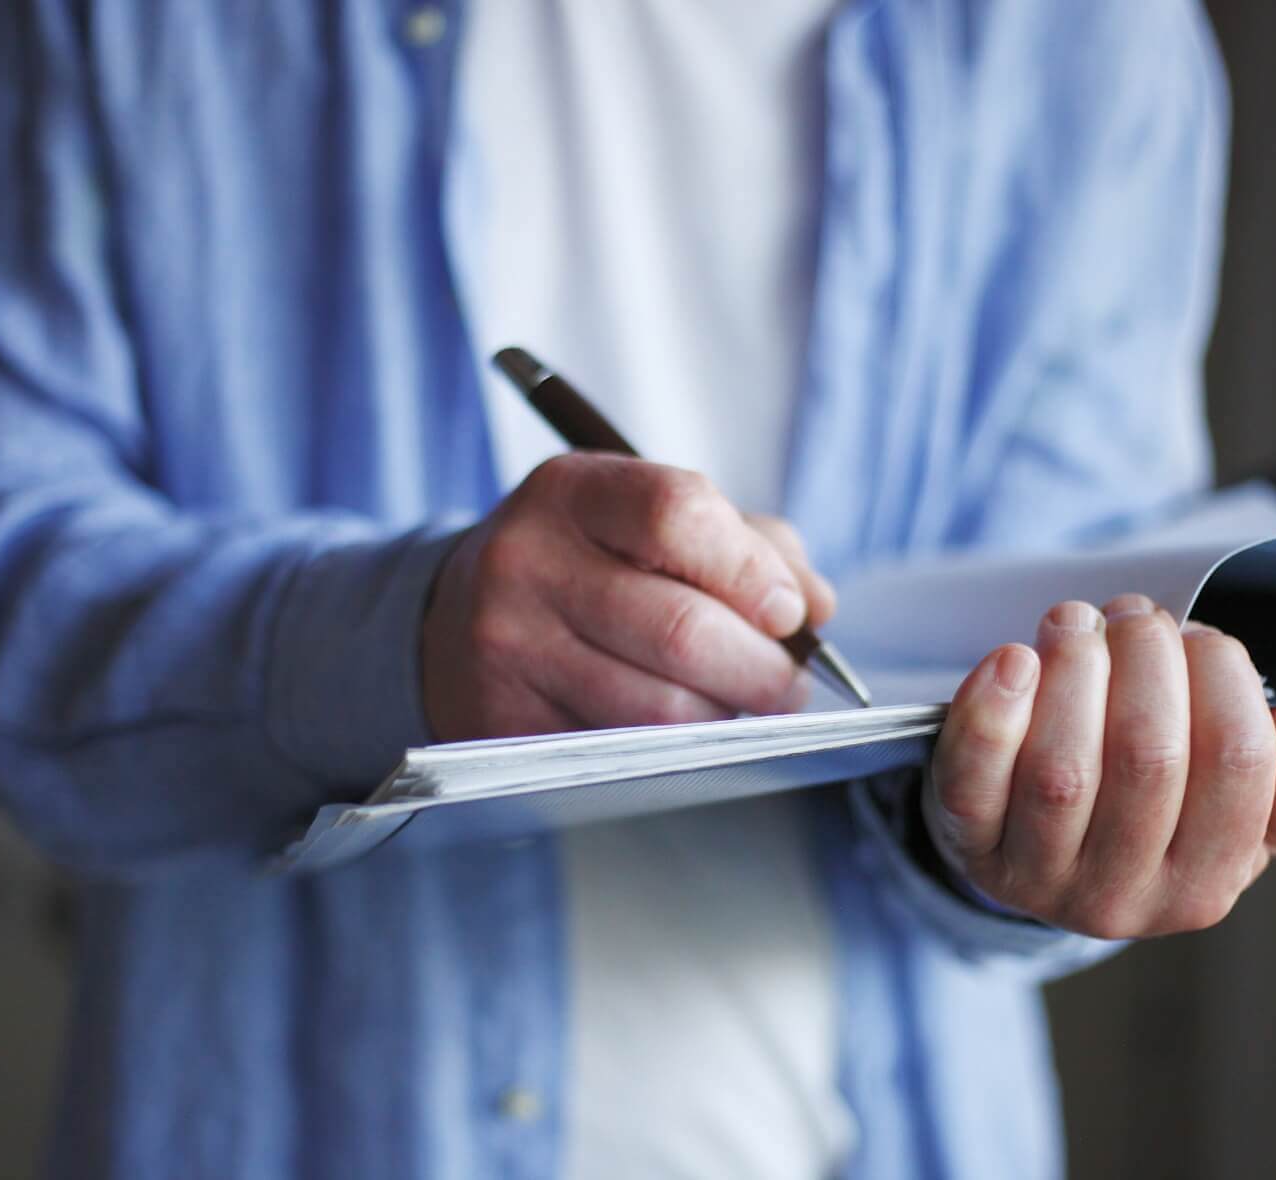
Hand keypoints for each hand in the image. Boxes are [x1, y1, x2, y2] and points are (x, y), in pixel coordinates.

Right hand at [421, 452, 835, 741]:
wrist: (460, 616)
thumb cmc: (587, 562)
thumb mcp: (651, 520)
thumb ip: (750, 546)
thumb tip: (815, 608)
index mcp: (573, 493)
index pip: (678, 517)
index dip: (752, 572)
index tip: (787, 612)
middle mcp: (527, 563)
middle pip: (682, 630)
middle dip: (762, 670)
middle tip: (785, 683)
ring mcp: (508, 647)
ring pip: (660, 709)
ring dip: (723, 717)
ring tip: (734, 705)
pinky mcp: (503, 723)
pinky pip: (622, 752)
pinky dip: (671, 750)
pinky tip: (676, 729)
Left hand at [925, 595, 1275, 937]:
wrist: (1031, 851)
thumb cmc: (1150, 813)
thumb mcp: (1246, 814)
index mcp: (1204, 885)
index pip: (1240, 766)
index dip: (1225, 679)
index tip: (1201, 638)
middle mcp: (1120, 898)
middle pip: (1150, 758)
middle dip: (1148, 659)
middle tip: (1136, 616)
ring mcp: (1034, 876)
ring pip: (1063, 768)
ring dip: (1075, 670)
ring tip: (1077, 624)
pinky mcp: (965, 841)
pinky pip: (973, 776)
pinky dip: (993, 709)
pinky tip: (1015, 660)